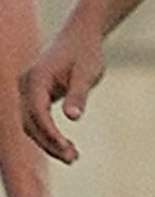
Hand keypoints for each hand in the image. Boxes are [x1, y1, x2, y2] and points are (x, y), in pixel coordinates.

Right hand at [19, 23, 105, 164]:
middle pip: (29, 122)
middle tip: (73, 158)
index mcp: (36, 77)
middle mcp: (24, 84)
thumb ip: (78, 95)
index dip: (50, 132)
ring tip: (72, 157)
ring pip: (30, 124)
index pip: (37, 112)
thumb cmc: (87, 54)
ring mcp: (25, 90)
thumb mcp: (88, 73)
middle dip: (49, 143)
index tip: (66, 147)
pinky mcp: (32, 95)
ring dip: (48, 142)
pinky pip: (35, 119)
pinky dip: (47, 134)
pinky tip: (65, 146)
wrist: (81, 37)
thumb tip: (73, 117)